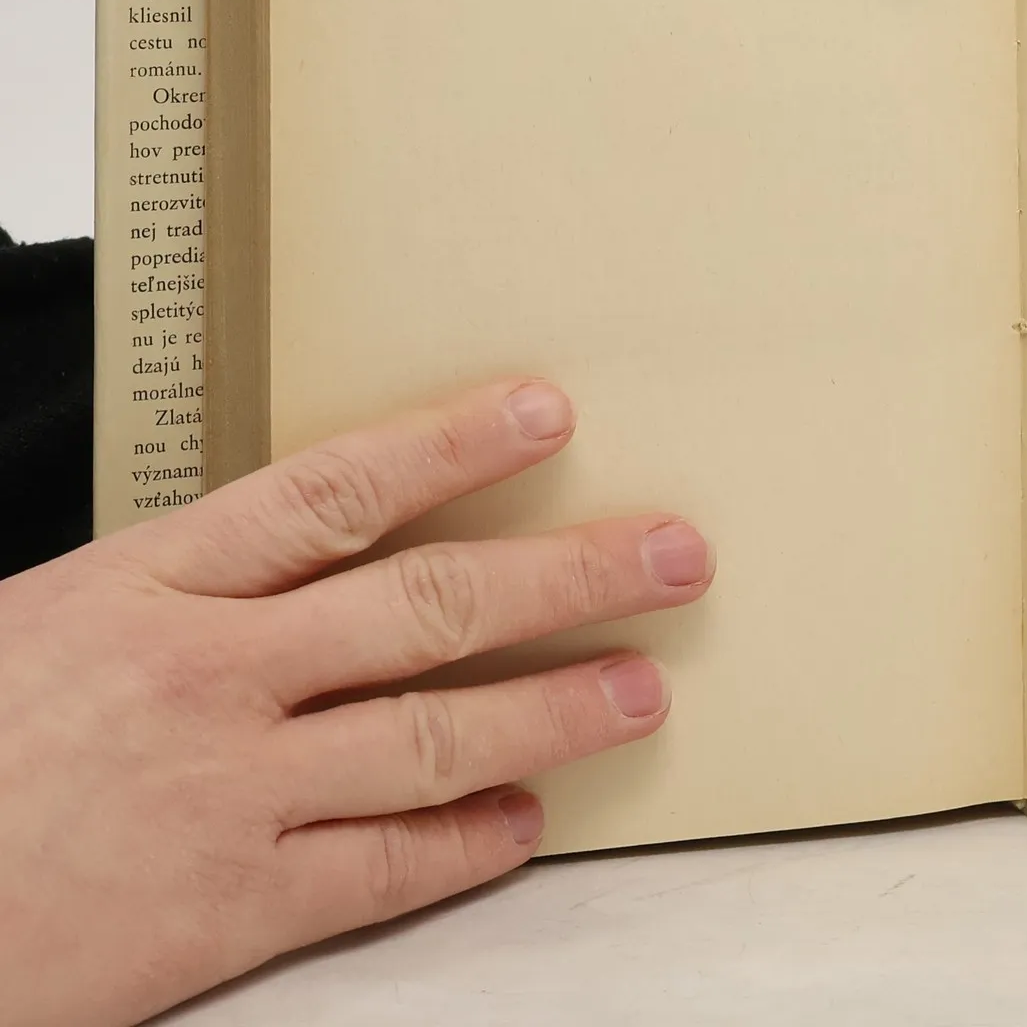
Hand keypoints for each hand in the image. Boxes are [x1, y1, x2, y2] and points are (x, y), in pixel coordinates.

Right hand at [0, 377, 712, 1026]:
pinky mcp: (227, 908)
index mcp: (153, 584)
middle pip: (424, 604)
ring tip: (640, 690)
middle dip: (565, 576)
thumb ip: (185, 583)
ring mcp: (225, 793)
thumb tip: (312, 543)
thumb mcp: (48, 618)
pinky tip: (526, 820)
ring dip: (554, 709)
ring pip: (431, 735)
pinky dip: (466, 843)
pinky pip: (381, 869)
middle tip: (669, 555)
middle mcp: (207, 677)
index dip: (455, 445)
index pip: (337, 491)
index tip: (547, 412)